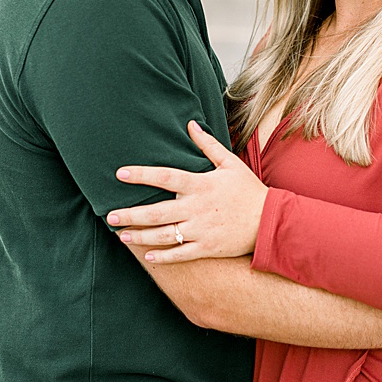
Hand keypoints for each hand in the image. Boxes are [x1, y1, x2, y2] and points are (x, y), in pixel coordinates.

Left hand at [108, 121, 266, 262]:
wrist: (270, 221)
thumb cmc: (249, 190)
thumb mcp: (230, 163)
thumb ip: (207, 145)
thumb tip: (190, 124)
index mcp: (201, 185)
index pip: (166, 177)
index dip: (142, 175)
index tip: (120, 174)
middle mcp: (197, 208)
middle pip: (157, 212)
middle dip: (131, 214)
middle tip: (110, 215)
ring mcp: (201, 230)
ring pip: (164, 235)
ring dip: (140, 236)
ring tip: (121, 235)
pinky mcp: (207, 248)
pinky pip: (181, 254)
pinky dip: (163, 257)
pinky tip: (148, 256)